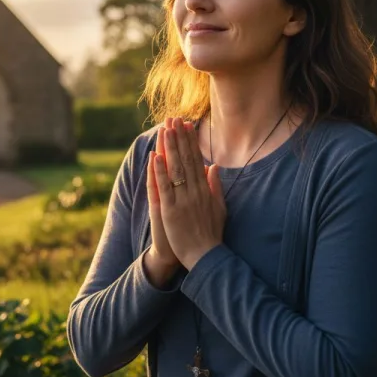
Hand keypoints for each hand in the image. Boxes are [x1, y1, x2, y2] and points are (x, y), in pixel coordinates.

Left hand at [152, 117, 225, 269]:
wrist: (205, 258)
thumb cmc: (211, 234)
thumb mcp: (220, 208)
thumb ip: (216, 186)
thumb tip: (214, 166)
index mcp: (205, 190)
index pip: (197, 160)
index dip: (191, 142)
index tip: (187, 126)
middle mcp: (194, 192)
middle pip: (186, 160)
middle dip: (179, 138)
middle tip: (174, 119)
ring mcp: (182, 201)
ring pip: (175, 170)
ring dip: (170, 148)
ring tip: (165, 130)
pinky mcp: (170, 211)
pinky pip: (164, 187)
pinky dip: (159, 172)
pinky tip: (156, 157)